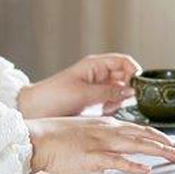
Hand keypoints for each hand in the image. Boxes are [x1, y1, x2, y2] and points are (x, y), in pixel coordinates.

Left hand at [17, 53, 140, 118]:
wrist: (35, 111)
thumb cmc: (54, 96)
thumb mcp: (84, 93)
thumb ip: (109, 92)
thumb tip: (130, 91)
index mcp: (95, 65)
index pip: (123, 61)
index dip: (134, 70)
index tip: (138, 84)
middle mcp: (99, 76)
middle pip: (125, 76)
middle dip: (128, 88)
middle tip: (125, 99)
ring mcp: (98, 90)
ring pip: (121, 91)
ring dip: (119, 99)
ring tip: (106, 106)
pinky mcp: (95, 104)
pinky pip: (112, 103)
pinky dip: (112, 108)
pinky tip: (102, 112)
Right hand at [25, 116, 174, 173]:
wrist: (37, 138)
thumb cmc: (56, 136)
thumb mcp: (85, 131)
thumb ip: (102, 138)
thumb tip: (114, 149)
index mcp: (106, 124)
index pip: (140, 129)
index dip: (159, 137)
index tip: (173, 145)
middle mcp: (108, 130)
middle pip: (145, 136)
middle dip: (168, 145)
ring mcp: (101, 142)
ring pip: (138, 145)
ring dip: (160, 152)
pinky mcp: (92, 157)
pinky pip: (117, 161)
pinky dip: (133, 166)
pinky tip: (146, 170)